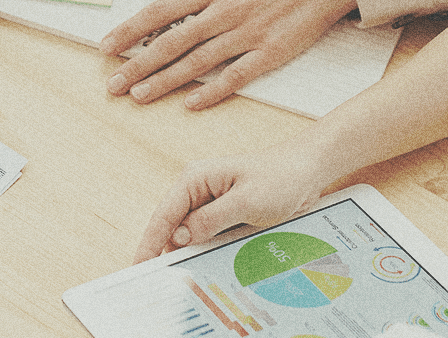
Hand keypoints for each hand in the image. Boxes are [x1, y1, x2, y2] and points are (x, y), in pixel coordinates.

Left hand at [102, 0, 356, 109]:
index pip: (161, 12)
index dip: (130, 31)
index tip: (107, 47)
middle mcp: (225, 12)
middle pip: (172, 42)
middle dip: (138, 65)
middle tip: (113, 84)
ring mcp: (247, 34)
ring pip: (197, 62)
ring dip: (166, 81)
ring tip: (139, 96)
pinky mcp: (269, 53)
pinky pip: (235, 76)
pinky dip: (213, 91)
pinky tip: (191, 103)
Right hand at [134, 137, 330, 262]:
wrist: (306, 172)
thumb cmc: (280, 176)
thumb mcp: (246, 202)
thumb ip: (210, 220)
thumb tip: (180, 237)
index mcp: (196, 178)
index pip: (164, 214)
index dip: (150, 241)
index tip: (141, 264)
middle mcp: (198, 188)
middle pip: (172, 226)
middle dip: (167, 250)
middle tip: (164, 277)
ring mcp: (209, 202)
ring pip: (188, 234)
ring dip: (189, 251)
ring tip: (187, 272)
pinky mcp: (222, 213)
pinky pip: (205, 235)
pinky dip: (205, 249)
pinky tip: (208, 261)